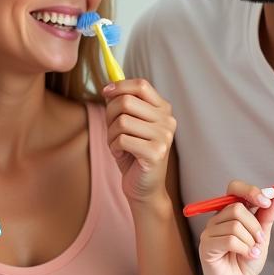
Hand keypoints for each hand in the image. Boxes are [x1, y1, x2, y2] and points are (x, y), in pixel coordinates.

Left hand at [103, 79, 176, 207]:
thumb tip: (109, 87)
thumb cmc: (133, 155)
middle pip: (126, 101)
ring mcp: (164, 137)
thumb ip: (122, 105)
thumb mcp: (127, 125)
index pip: (141, 85)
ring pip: (122, 121)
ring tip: (117, 145)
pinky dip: (114, 147)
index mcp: (163, 110)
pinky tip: (121, 155)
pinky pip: (122, 140)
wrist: (144, 189)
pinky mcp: (156, 153)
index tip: (105, 92)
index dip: (120, 86)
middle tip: (111, 129)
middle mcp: (167, 121)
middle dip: (109, 114)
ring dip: (111, 134)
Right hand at [198, 181, 273, 274]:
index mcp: (230, 212)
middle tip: (260, 240)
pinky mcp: (206, 245)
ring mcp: (210, 231)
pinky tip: (247, 256)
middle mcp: (217, 218)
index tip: (268, 200)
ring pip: (235, 225)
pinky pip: (229, 240)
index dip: (251, 191)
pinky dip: (244, 249)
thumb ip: (267, 216)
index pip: (235, 188)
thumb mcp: (262, 236)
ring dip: (250, 241)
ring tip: (252, 252)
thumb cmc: (247, 262)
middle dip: (255, 225)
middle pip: (237, 206)